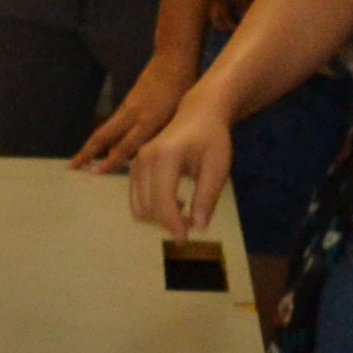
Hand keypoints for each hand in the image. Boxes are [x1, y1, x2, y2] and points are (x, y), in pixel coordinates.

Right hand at [74, 44, 198, 174]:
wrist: (172, 59)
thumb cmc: (183, 87)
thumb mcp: (179, 114)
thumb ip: (163, 134)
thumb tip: (151, 155)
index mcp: (148, 120)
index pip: (125, 146)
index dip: (110, 161)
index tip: (95, 173)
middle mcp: (132, 115)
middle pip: (103, 136)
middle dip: (87, 152)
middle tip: (72, 166)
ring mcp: (127, 106)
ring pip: (105, 129)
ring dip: (92, 144)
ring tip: (81, 158)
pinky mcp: (127, 101)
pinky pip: (114, 123)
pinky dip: (106, 136)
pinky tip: (105, 145)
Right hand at [123, 95, 235, 240]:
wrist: (198, 113)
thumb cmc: (212, 138)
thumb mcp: (217, 167)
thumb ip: (206, 197)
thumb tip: (198, 227)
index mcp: (165, 158)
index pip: (162, 202)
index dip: (173, 225)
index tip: (187, 239)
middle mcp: (143, 160)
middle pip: (147, 207)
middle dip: (167, 222)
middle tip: (192, 223)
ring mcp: (135, 163)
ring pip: (139, 206)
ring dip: (159, 217)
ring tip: (185, 210)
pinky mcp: (134, 167)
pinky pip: (137, 197)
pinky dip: (153, 207)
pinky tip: (175, 201)